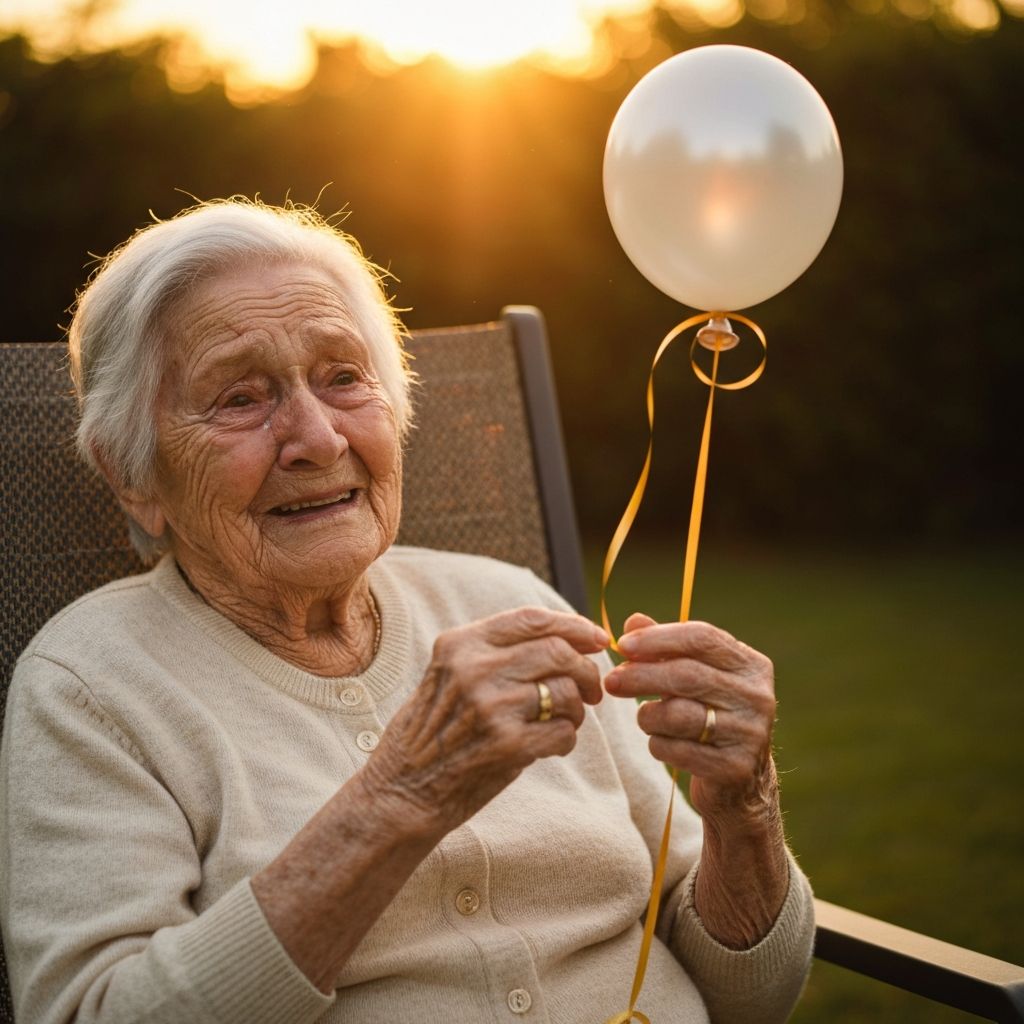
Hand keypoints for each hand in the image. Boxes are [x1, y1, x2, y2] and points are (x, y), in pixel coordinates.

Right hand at [361, 606, 607, 837]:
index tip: (598, 639)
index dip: (575, 626)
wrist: (401, 792)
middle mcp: (475, 668)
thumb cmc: (431, 732)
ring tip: (563, 721)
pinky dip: (567, 739)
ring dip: (577, 709)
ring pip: (567, 691)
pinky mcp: (507, 745)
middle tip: (591, 690)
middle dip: (586, 670)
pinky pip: (564, 732)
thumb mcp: (449, 674)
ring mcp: (492, 706)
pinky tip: (549, 745)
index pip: (533, 619)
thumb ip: (496, 652)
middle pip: (559, 651)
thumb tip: (568, 639)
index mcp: (461, 644)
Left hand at [604, 613, 776, 821]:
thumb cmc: (710, 715)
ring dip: (648, 715)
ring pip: (679, 714)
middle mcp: (758, 696)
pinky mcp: (735, 767)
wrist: (740, 781)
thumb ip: (665, 648)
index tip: (624, 645)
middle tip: (611, 681)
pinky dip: (658, 744)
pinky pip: (678, 750)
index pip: (702, 637)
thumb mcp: (694, 677)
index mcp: (752, 665)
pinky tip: (660, 742)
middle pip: (687, 675)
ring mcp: (750, 733)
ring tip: (644, 717)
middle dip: (641, 676)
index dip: (658, 638)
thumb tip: (633, 621)